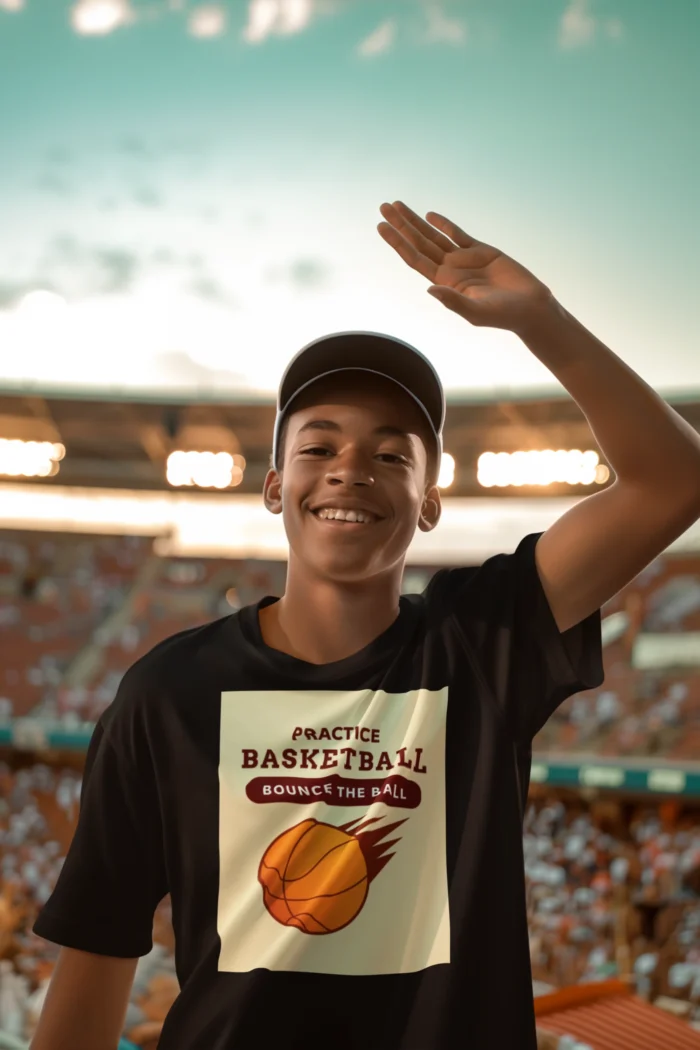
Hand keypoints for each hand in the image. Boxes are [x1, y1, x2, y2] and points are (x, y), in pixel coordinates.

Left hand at [377, 201, 554, 333]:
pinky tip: (430, 215)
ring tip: (396, 206)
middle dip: (401, 225)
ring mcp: (464, 259)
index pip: (415, 259)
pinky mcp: (480, 251)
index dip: (398, 242)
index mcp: (445, 283)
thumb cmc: (503, 315)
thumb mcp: (476, 311)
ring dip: (415, 221)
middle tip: (383, 207)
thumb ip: (453, 301)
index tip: (382, 227)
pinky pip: (457, 234)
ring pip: (434, 235)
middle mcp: (450, 270)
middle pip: (419, 243)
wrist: (530, 307)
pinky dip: (444, 224)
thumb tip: (430, 289)